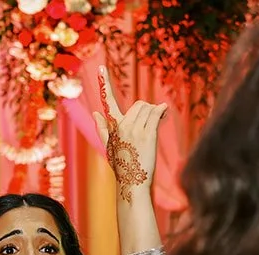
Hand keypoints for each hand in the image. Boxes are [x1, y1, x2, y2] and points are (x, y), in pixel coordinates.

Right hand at [92, 68, 167, 201]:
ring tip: (156, 123)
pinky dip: (162, 112)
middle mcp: (122, 126)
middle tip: (151, 120)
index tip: (101, 68)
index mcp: (113, 128)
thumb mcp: (109, 147)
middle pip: (139, 104)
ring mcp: (135, 130)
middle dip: (147, 110)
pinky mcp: (147, 134)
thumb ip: (101, 128)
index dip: (105, 84)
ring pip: (149, 108)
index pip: (108, 102)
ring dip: (155, 113)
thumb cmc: (121, 166)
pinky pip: (156, 113)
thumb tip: (95, 113)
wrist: (132, 183)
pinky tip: (163, 115)